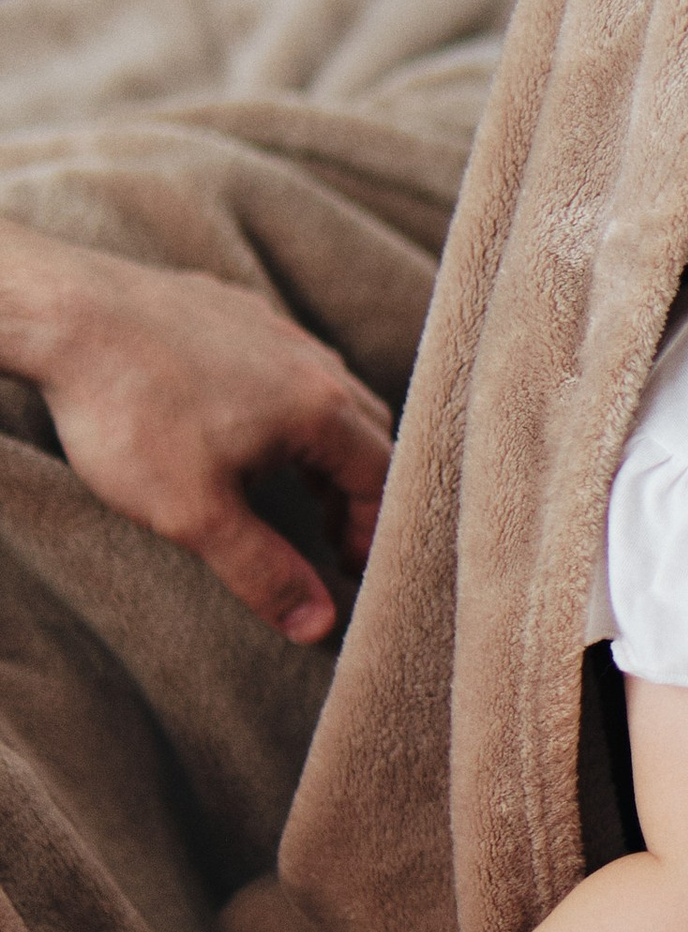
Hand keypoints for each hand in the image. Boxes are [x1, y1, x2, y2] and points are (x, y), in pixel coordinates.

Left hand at [0, 229, 390, 642]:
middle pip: (367, 430)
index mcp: (320, 409)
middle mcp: (310, 359)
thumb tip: (319, 625)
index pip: (381, 478)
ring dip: (323, 442)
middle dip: (358, 488)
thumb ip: (263, 572)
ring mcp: (270, 326)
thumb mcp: (195, 513)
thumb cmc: (128, 410)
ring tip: (292, 481)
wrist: (62, 311)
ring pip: (326, 388)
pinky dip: (283, 399)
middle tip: (328, 536)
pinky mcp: (228, 305)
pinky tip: (239, 416)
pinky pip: (280, 356)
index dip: (373, 530)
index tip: (347, 569)